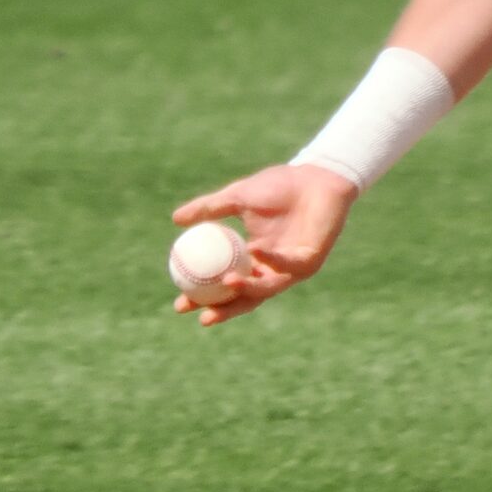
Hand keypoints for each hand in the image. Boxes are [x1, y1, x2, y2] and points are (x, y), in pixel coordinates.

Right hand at [169, 163, 360, 325]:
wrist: (316, 176)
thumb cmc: (279, 187)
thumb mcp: (236, 196)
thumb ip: (208, 208)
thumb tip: (176, 219)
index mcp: (252, 260)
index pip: (224, 288)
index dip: (203, 300)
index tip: (180, 304)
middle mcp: (271, 269)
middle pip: (244, 299)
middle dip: (223, 310)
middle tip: (201, 314)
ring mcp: (291, 267)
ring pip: (267, 288)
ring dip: (247, 288)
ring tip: (226, 282)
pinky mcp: (311, 260)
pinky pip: (287, 264)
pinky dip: (271, 258)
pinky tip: (253, 250)